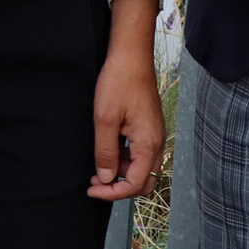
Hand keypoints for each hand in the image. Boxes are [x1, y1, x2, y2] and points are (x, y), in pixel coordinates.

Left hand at [90, 0, 163, 200]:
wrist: (131, 55)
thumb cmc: (119, 82)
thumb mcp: (105, 119)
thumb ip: (105, 152)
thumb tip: (106, 178)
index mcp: (148, 143)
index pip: (135, 184)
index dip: (112, 192)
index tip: (91, 188)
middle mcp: (156, 142)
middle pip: (144, 181)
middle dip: (120, 187)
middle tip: (95, 181)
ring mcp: (154, 134)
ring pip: (141, 167)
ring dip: (121, 171)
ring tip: (97, 163)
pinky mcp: (148, 127)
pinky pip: (139, 152)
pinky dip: (124, 158)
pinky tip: (107, 148)